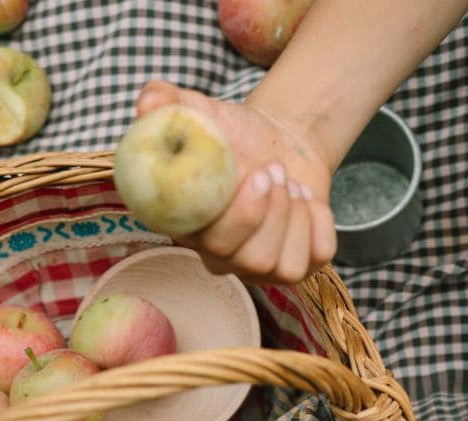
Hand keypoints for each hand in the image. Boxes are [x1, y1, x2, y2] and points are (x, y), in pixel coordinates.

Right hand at [135, 81, 336, 284]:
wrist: (276, 145)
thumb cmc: (234, 137)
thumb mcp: (200, 114)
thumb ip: (169, 106)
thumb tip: (147, 104)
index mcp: (192, 229)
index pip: (210, 246)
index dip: (239, 218)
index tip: (255, 175)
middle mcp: (223, 258)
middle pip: (251, 262)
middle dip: (272, 214)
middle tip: (274, 170)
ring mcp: (261, 269)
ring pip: (285, 267)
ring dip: (296, 216)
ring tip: (289, 182)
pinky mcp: (299, 266)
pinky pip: (318, 257)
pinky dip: (320, 221)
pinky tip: (306, 200)